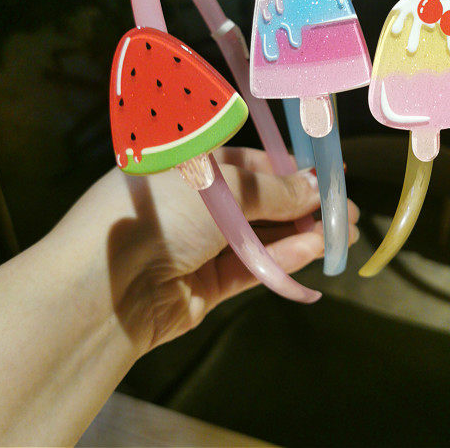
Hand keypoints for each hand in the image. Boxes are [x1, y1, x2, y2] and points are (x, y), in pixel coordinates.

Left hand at [69, 147, 358, 354]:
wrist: (105, 288)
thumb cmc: (160, 213)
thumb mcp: (221, 186)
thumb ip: (274, 190)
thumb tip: (317, 186)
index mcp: (188, 166)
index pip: (247, 162)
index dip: (287, 168)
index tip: (324, 175)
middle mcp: (194, 203)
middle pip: (259, 201)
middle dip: (302, 204)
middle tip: (343, 210)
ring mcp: (200, 245)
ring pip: (261, 235)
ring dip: (301, 233)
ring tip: (343, 233)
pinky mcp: (207, 284)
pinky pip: (252, 265)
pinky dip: (283, 258)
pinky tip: (316, 250)